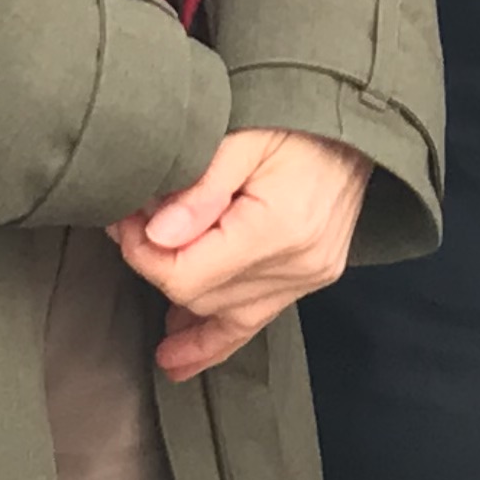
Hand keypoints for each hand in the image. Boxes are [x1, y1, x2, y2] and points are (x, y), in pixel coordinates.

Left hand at [113, 128, 371, 379]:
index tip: (122, 223)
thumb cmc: (299, 120)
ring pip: (227, 318)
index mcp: (278, 229)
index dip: (143, 255)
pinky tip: (183, 359)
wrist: (357, 123)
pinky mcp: (312, 277)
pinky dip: (216, 340)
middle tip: (129, 232)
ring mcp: (309, 276)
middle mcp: (298, 264)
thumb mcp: (243, 135)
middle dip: (157, 269)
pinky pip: (255, 320)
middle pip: (203, 297)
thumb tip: (157, 234)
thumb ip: (200, 186)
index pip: (187, 274)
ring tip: (147, 321)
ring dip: (183, 315)